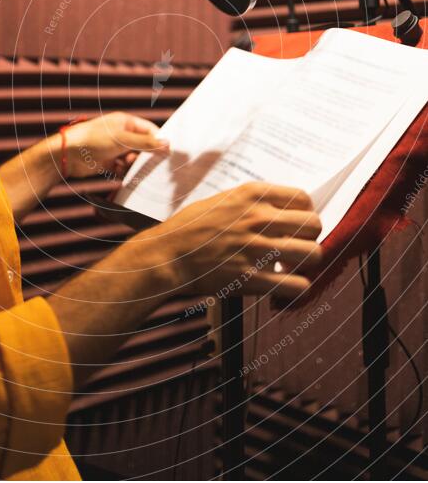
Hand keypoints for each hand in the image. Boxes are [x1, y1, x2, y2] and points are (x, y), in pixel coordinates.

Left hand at [61, 111, 169, 179]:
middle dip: (144, 155)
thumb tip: (167, 143)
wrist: (68, 154)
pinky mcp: (107, 161)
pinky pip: (122, 168)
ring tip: (125, 164)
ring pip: (132, 158)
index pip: (149, 130)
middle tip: (148, 163)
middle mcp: (121, 134)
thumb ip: (146, 143)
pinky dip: (122, 171)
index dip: (158, 141)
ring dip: (132, 164)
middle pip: (142, 146)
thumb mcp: (123, 140)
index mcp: (126, 122)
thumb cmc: (94, 139)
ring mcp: (114, 148)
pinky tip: (118, 171)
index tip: (166, 153)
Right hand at [145, 182, 321, 300]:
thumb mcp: (222, 199)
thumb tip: (279, 208)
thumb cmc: (190, 226)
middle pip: (314, 224)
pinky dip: (299, 287)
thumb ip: (252, 201)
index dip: (306, 211)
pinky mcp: (253, 278)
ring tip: (294, 264)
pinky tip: (288, 284)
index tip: (300, 221)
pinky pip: (296, 285)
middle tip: (300, 243)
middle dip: (311, 235)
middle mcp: (259, 219)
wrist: (168, 255)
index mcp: (252, 195)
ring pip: (313, 254)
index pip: (303, 198)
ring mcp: (258, 249)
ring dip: (308, 261)